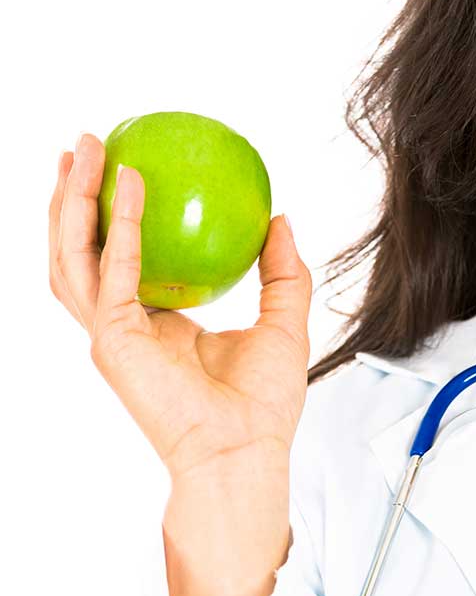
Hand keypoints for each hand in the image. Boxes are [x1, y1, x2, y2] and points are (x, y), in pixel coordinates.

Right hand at [48, 133, 312, 482]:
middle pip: (79, 252)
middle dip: (70, 199)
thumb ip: (282, 270)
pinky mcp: (114, 339)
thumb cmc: (264, 402)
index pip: (119, 260)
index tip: (118, 170)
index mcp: (155, 323)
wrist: (247, 449)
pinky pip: (113, 268)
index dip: (109, 217)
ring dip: (71, 202)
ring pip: (73, 256)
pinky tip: (129, 184)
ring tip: (82, 153)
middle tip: (81, 146)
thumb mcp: (285, 320)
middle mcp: (124, 326)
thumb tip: (281, 218)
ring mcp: (111, 334)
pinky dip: (119, 224)